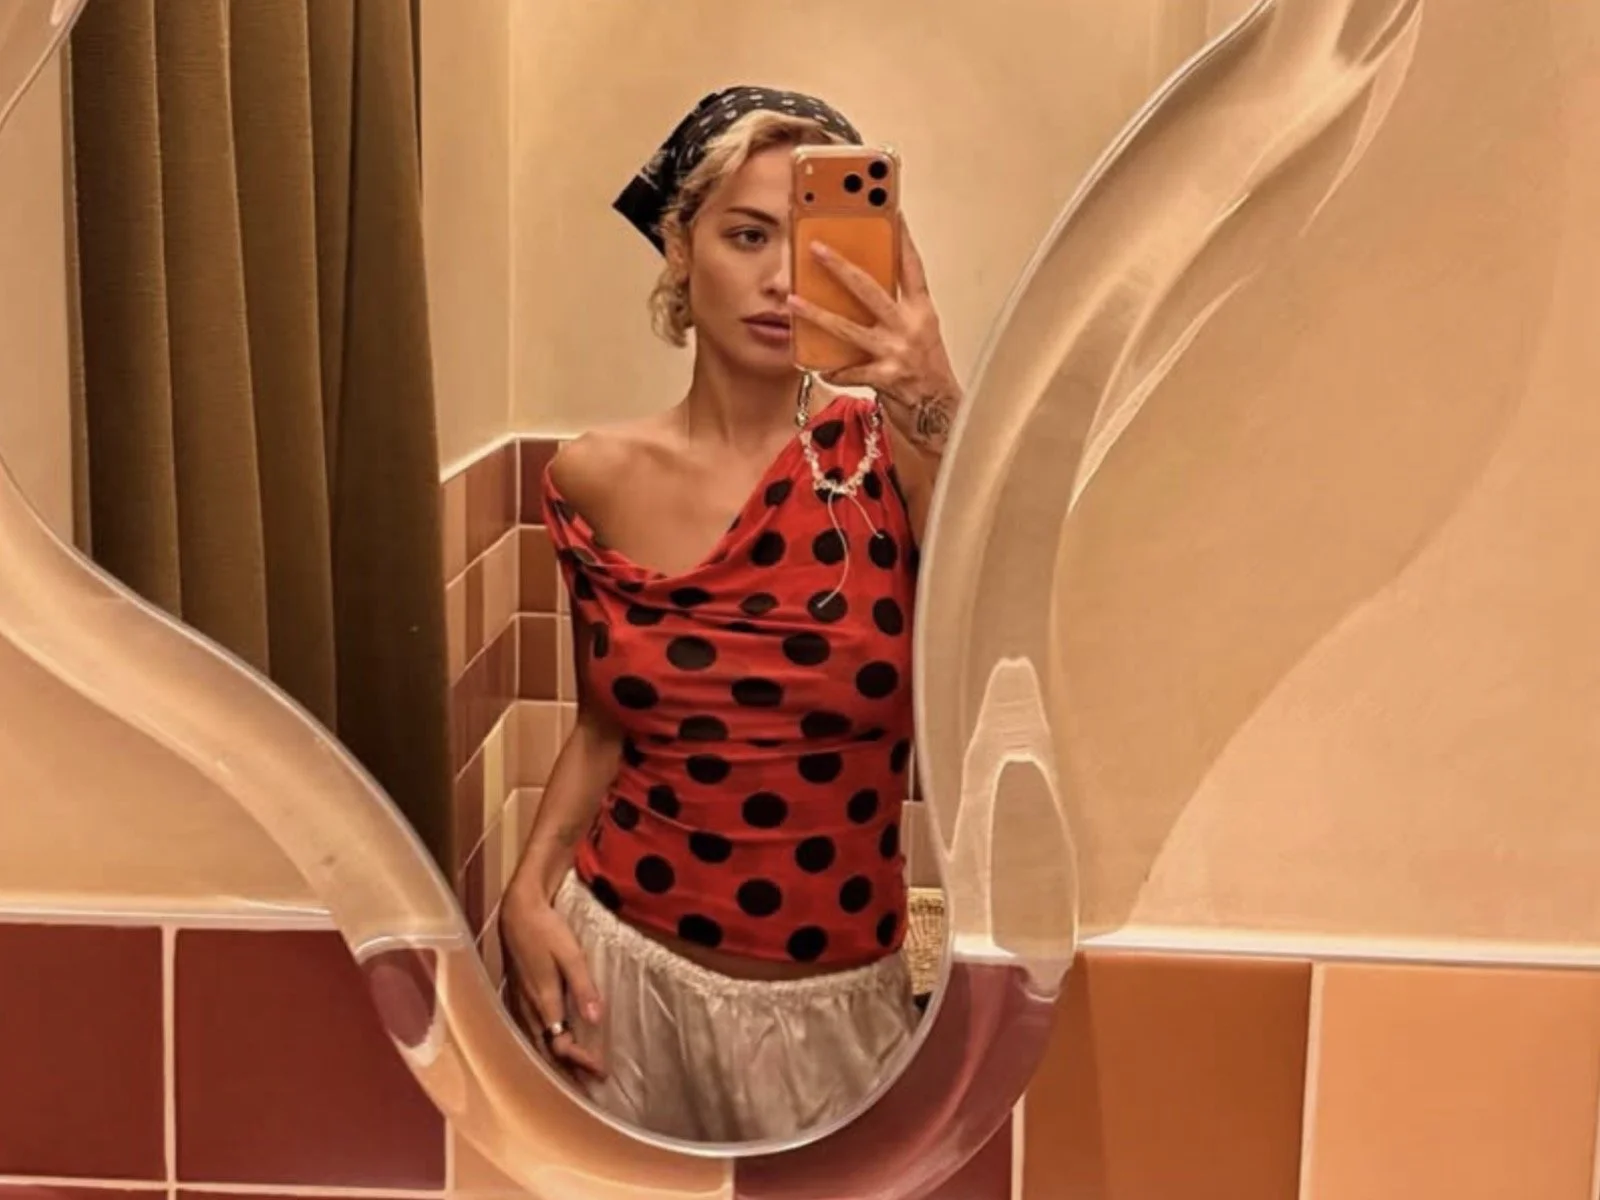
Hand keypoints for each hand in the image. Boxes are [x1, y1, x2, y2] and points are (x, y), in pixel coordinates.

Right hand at [499, 880, 606, 1080]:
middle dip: (567, 1074)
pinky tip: (549, 1051)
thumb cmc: (546, 930)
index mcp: (543, 1002)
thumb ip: (584, 986)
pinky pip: (529, 1034)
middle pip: (547, 1052)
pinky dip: (543, 1048)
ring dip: (554, 1064)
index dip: (581, 1061)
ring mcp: (519, 1004)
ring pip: (536, 1045)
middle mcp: (529, 1009)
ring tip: (571, 1079)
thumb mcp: (571, 954)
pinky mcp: (517, 997)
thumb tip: (597, 1019)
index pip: (562, 1045)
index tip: (601, 1072)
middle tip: (587, 1091)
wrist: (518, 911)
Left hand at [787, 216, 961, 456]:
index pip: (911, 267)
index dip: (902, 238)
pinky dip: (831, 369)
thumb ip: (896, 313)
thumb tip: (860, 292)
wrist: (943, 415)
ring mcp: (898, 352)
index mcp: (922, 312)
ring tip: (792, 301)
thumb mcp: (919, 335)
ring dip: (817, 314)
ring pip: (850, 328)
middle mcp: (911, 327)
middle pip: (871, 288)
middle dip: (840, 267)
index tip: (890, 211)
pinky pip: (849, 371)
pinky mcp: (886, 378)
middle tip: (815, 247)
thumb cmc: (927, 374)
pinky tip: (816, 366)